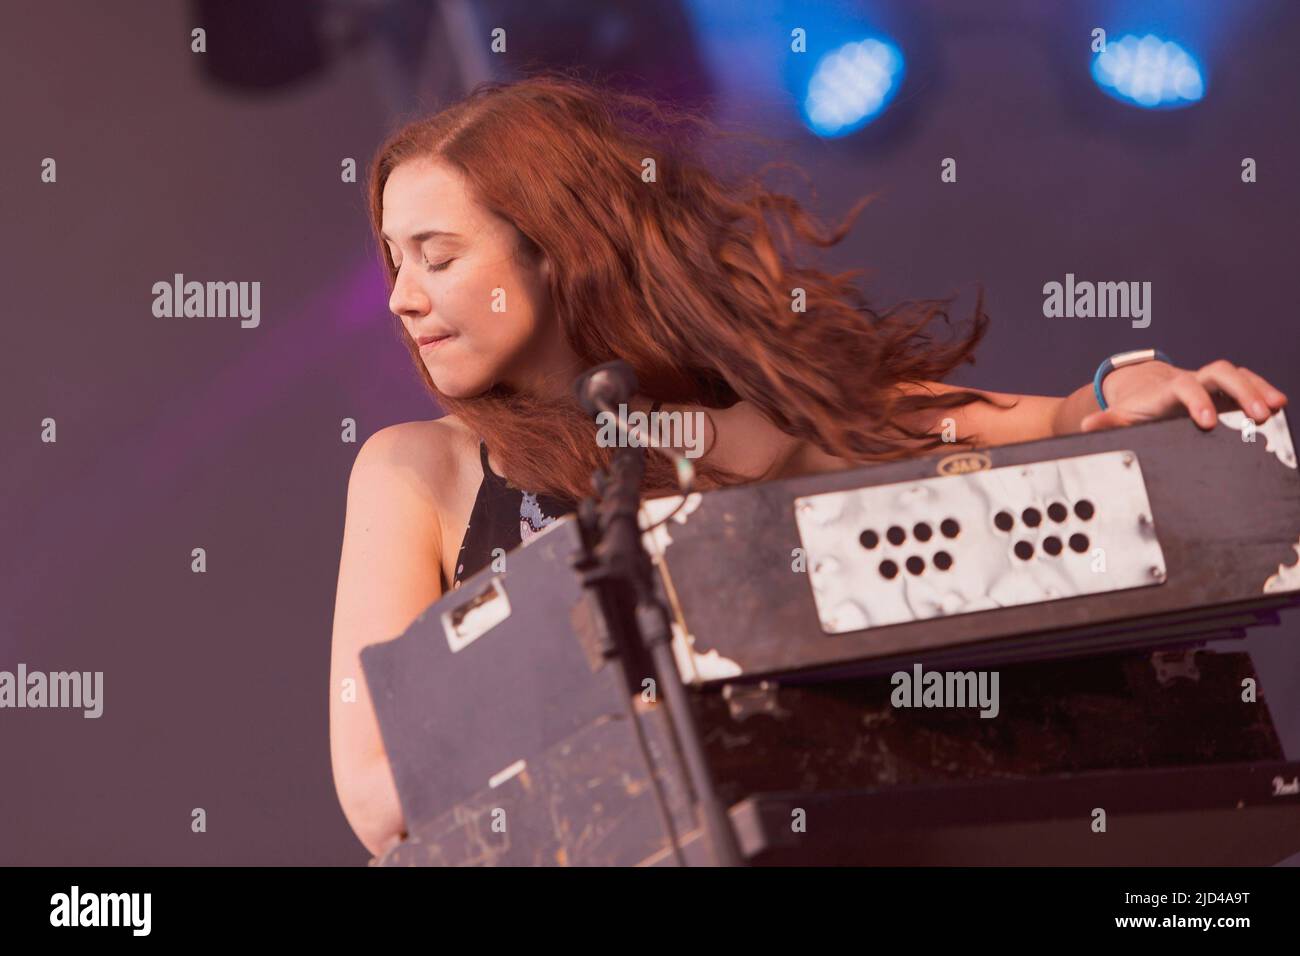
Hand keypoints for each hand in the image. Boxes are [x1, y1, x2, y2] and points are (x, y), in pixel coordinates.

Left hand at [1080, 359, 1287, 432]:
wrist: (1146, 392)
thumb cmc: (1138, 407)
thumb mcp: (1122, 415)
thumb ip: (1108, 422)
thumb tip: (1086, 425)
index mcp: (1167, 389)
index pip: (1183, 387)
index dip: (1195, 401)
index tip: (1206, 421)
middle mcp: (1192, 379)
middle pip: (1219, 372)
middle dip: (1239, 391)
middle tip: (1255, 415)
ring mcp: (1211, 383)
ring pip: (1238, 375)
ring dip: (1257, 389)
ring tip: (1275, 407)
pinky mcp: (1225, 391)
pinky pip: (1248, 383)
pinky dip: (1263, 390)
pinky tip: (1278, 405)